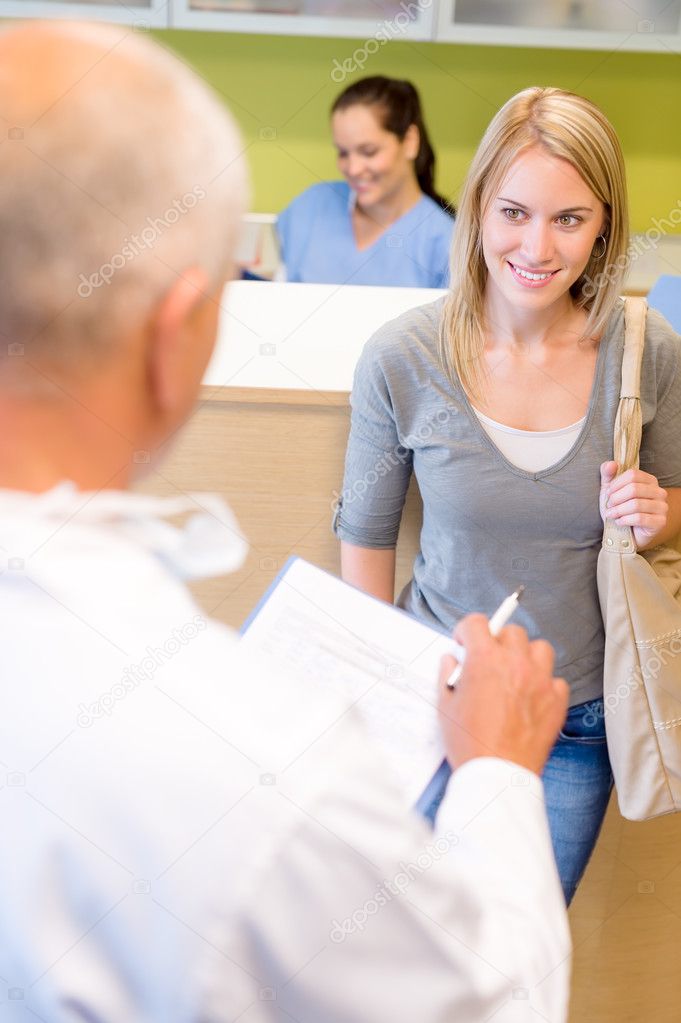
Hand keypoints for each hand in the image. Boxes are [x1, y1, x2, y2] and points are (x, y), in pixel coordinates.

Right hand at [438, 615, 568, 775]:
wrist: (497, 774)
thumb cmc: (469, 742)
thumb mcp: (446, 706)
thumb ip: (448, 676)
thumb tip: (452, 661)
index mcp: (484, 659)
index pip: (477, 622)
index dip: (466, 630)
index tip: (465, 641)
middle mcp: (515, 662)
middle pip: (511, 632)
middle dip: (498, 641)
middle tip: (489, 660)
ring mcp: (539, 680)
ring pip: (540, 648)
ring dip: (527, 655)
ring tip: (516, 672)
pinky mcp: (556, 700)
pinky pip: (556, 680)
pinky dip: (545, 684)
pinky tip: (532, 697)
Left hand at [600, 461, 667, 548]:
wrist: (624, 533)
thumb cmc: (619, 510)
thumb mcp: (609, 491)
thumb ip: (608, 475)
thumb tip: (611, 464)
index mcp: (649, 481)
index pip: (632, 475)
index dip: (616, 484)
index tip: (608, 494)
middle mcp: (659, 492)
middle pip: (634, 489)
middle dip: (616, 499)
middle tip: (609, 506)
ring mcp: (662, 507)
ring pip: (636, 504)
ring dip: (619, 511)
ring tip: (612, 515)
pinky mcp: (660, 522)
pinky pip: (640, 518)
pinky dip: (625, 520)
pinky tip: (619, 522)